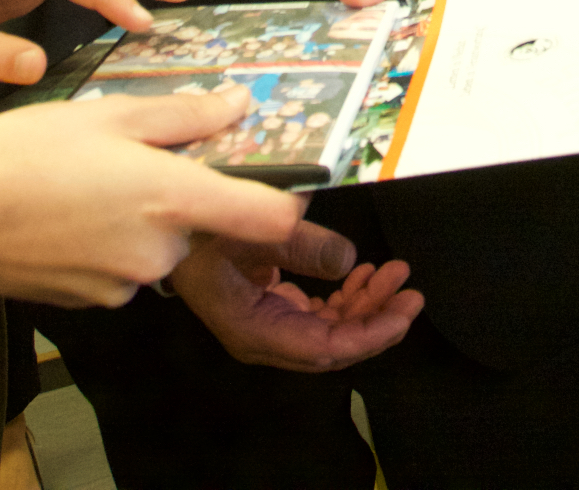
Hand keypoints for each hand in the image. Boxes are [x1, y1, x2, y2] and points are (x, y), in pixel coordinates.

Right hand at [0, 87, 301, 307]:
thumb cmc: (20, 154)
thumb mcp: (107, 114)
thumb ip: (183, 115)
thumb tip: (238, 106)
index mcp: (172, 199)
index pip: (270, 218)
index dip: (288, 200)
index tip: (276, 176)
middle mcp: (158, 252)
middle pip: (206, 225)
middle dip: (184, 192)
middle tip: (133, 155)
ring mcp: (126, 285)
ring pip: (162, 243)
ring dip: (143, 216)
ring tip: (86, 182)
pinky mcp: (93, 303)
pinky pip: (125, 266)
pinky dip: (110, 240)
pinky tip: (66, 214)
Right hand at [173, 228, 425, 371]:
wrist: (166, 232)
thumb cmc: (200, 231)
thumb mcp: (251, 230)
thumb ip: (301, 245)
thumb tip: (349, 261)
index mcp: (254, 330)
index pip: (323, 349)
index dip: (368, 336)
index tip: (403, 314)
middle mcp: (265, 338)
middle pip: (334, 345)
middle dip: (377, 320)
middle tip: (411, 292)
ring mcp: (271, 325)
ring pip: (332, 329)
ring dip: (367, 304)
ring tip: (395, 273)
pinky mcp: (275, 309)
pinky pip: (321, 314)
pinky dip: (347, 296)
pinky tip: (366, 273)